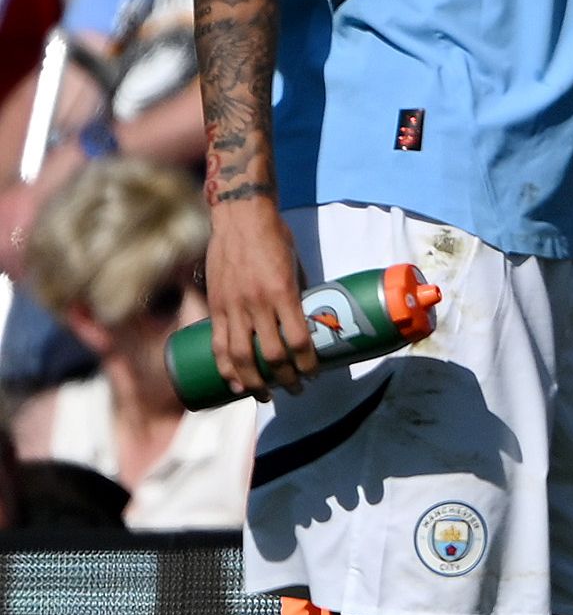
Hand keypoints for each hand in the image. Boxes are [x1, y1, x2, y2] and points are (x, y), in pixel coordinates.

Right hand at [201, 193, 319, 398]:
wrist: (240, 219)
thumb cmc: (275, 239)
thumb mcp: (296, 267)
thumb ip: (298, 295)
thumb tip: (306, 322)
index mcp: (283, 294)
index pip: (298, 341)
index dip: (307, 364)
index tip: (313, 373)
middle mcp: (257, 304)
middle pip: (272, 355)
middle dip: (285, 379)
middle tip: (295, 389)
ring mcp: (233, 306)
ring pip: (241, 356)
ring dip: (254, 382)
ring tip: (265, 395)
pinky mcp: (216, 306)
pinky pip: (218, 344)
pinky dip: (225, 367)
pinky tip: (234, 382)